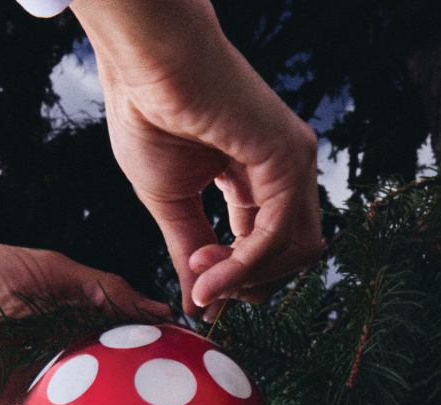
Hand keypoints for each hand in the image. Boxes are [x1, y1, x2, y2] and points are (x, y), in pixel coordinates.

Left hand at [0, 236, 170, 404]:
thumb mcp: (52, 271)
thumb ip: (105, 291)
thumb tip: (161, 310)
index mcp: (72, 325)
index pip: (124, 345)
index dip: (155, 355)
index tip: (194, 366)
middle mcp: (60, 361)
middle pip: (112, 386)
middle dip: (143, 401)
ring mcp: (39, 393)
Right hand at [75, 0, 322, 316]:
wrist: (143, 61)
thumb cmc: (148, 114)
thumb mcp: (170, 203)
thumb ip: (191, 253)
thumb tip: (198, 306)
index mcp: (257, 177)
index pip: (268, 247)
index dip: (238, 280)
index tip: (201, 295)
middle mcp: (284, 169)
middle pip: (292, 257)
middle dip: (248, 285)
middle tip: (204, 287)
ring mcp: (292, 161)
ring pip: (297, 252)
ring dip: (248, 278)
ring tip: (202, 274)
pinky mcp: (288, 157)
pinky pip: (278, 234)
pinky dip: (244, 264)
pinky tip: (208, 271)